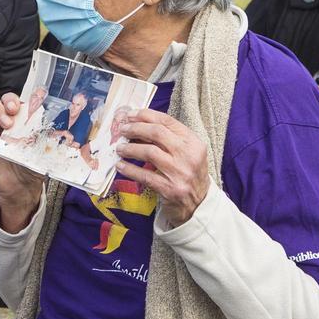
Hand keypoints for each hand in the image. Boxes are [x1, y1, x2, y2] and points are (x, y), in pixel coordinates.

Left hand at [115, 109, 209, 228]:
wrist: (199, 204)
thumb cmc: (188, 173)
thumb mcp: (185, 153)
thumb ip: (167, 139)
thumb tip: (136, 125)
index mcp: (193, 142)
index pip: (167, 121)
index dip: (145, 115)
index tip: (130, 115)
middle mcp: (189, 155)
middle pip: (157, 133)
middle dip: (136, 128)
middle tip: (122, 130)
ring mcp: (180, 173)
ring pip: (149, 152)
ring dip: (130, 148)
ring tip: (119, 148)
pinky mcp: (170, 189)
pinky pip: (145, 176)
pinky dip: (130, 170)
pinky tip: (120, 165)